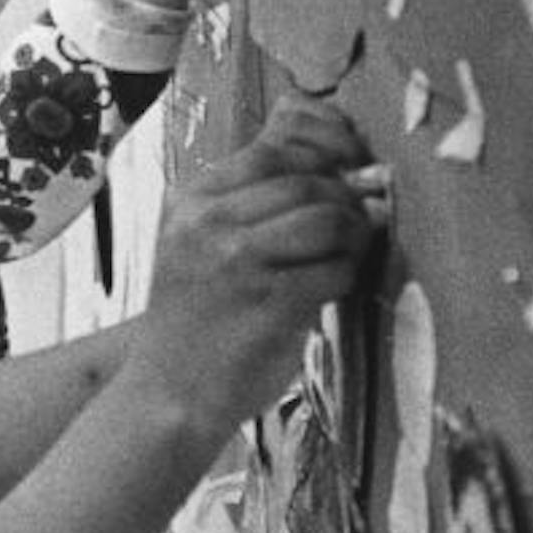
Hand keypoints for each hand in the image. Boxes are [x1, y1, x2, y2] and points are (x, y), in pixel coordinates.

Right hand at [133, 95, 388, 435]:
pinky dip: (346, 276)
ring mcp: (236, 261)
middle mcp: (208, 221)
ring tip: (350, 252)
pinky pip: (335, 269)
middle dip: (347, 198)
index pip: (275, 149)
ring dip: (354, 234)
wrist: (168, 395)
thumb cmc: (197, 318)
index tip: (352, 169)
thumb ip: (249, 196)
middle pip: (307, 180)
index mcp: (191, 198)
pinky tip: (333, 288)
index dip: (327, 153)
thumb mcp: (202, 243)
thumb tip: (320, 136)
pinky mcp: (268, 302)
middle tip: (363, 219)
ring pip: (327, 218)